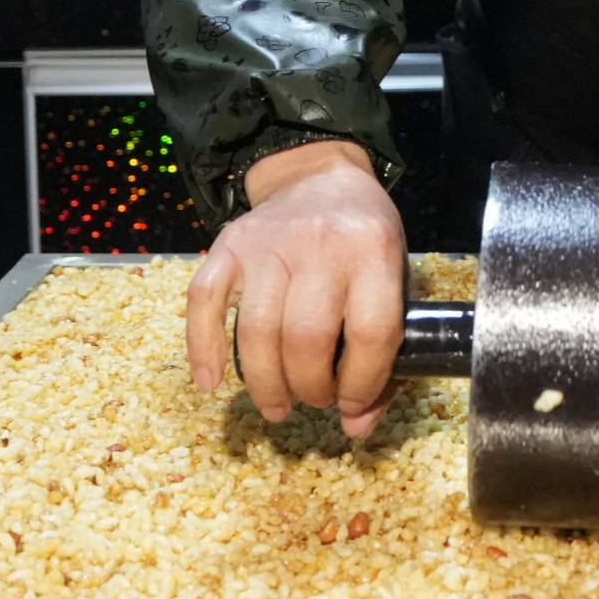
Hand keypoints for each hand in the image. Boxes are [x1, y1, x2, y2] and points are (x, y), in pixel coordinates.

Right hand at [183, 139, 404, 437]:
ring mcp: (268, 242)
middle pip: (307, 339)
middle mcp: (320, 243)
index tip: (353, 405)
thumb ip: (386, 351)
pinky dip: (203, 348)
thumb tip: (357, 424)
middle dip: (311, 388)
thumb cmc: (365, 238)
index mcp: (374, 249)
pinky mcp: (228, 244)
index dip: (362, 383)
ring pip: (257, 331)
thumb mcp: (394, 280)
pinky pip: (204, 301)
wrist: (319, 174)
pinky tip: (211, 381)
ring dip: (266, 384)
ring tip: (278, 404)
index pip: (371, 332)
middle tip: (315, 400)